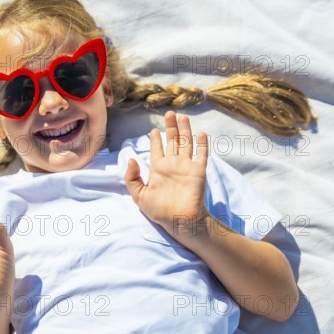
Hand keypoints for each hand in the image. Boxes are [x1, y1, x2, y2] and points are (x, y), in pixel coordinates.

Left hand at [124, 111, 209, 237]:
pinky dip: (202, 144)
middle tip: (169, 113)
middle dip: (170, 127)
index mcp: (158, 168)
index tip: (153, 130)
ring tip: (183, 117)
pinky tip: (201, 133)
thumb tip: (131, 159)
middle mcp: (172, 164)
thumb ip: (132, 177)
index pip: (157, 149)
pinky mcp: (198, 170)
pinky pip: (201, 154)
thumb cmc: (159, 210)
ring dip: (185, 130)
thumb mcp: (139, 195)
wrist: (180, 220)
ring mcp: (186, 166)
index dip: (155, 139)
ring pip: (186, 143)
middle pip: (172, 141)